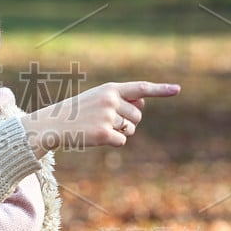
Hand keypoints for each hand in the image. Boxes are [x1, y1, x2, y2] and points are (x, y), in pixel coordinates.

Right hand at [21, 81, 180, 156]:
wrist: (53, 124)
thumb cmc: (77, 112)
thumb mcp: (97, 99)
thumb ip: (120, 99)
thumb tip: (143, 104)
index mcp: (110, 89)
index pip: (141, 88)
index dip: (161, 90)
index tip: (177, 89)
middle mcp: (111, 100)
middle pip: (137, 117)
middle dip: (127, 122)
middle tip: (105, 121)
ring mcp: (107, 117)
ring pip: (130, 130)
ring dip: (119, 133)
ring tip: (98, 127)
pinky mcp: (103, 133)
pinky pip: (121, 141)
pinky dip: (112, 142)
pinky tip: (96, 137)